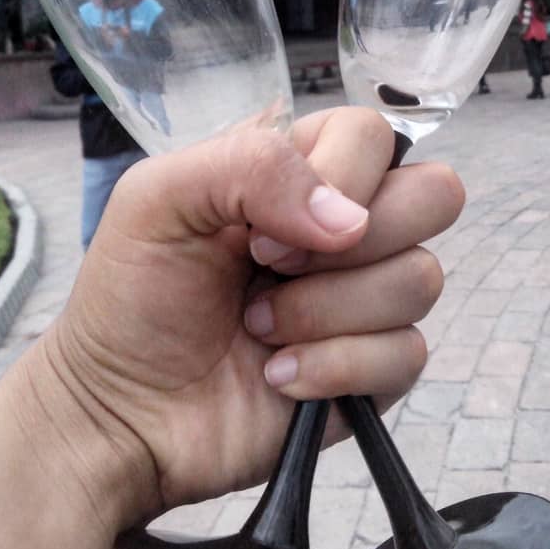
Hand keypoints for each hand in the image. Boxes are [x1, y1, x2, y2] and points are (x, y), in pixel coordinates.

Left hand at [28, 106, 463, 528]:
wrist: (115, 412)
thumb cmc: (130, 295)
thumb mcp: (157, 198)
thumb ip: (251, 167)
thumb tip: (350, 219)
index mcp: (300, 169)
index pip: (376, 136)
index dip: (338, 179)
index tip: (259, 233)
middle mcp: (345, 226)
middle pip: (434, 195)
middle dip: (356, 243)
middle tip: (273, 270)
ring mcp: (365, 299)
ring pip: (420, 279)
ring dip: (324, 312)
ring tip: (257, 328)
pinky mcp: (374, 371)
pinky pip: (406, 355)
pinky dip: (333, 369)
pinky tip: (277, 376)